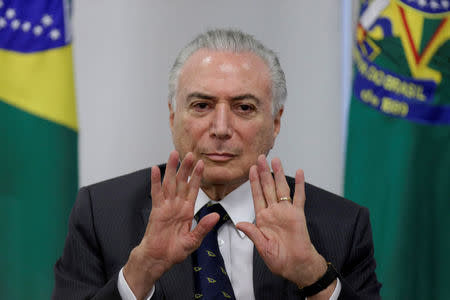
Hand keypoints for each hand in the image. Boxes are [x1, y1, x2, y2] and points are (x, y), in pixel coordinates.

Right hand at [123, 151, 218, 299]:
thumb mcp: (194, 240)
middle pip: (182, 182)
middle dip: (186, 167)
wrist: (159, 258)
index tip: (202, 164)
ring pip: (169, 183)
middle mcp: (177, 205)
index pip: (193, 189)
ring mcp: (166, 206)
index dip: (197, 176)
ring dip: (172, 169)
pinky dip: (155, 181)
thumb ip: (203, 227)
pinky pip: (156, 193)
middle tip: (190, 154)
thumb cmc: (175, 250)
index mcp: (187, 210)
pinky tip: (155, 170)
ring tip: (174, 155)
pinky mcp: (156, 210)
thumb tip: (215, 216)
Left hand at [236, 155, 332, 294]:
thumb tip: (239, 223)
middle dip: (264, 172)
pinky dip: (300, 185)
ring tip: (276, 160)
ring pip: (282, 188)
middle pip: (268, 187)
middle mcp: (274, 212)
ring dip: (279, 174)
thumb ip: (252, 233)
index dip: (254, 182)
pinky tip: (299, 173)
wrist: (296, 266)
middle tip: (261, 157)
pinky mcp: (298, 215)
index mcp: (263, 218)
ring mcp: (286, 212)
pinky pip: (299, 197)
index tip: (251, 169)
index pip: (257, 195)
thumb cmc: (279, 259)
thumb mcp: (262, 247)